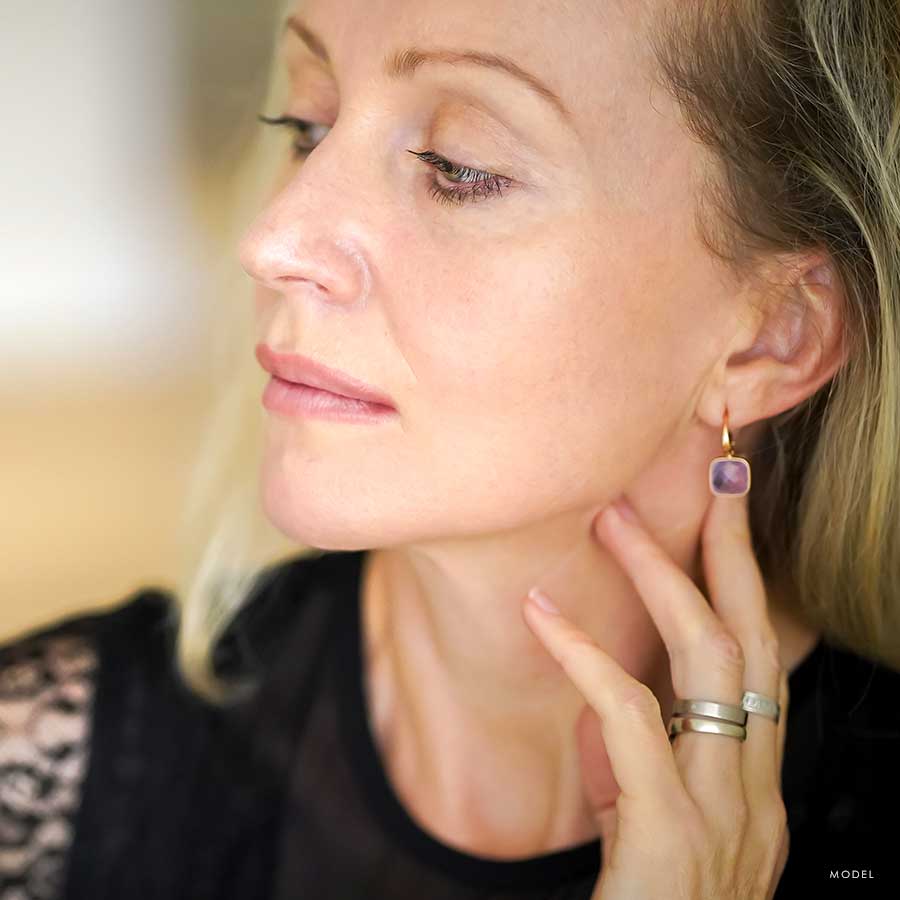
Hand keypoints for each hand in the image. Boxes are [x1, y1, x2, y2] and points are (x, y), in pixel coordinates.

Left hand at [521, 493, 789, 899]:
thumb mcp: (655, 838)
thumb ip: (643, 770)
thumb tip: (606, 702)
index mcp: (753, 792)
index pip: (763, 666)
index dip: (749, 585)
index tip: (727, 518)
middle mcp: (755, 795)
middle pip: (755, 642)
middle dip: (735, 552)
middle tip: (711, 478)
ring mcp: (724, 815)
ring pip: (711, 660)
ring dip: (663, 577)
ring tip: (614, 519)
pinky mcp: (670, 836)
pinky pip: (633, 717)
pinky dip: (587, 655)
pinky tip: (543, 614)